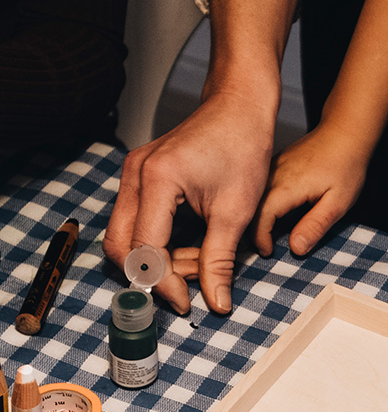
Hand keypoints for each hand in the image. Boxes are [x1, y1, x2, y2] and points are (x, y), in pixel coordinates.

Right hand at [104, 90, 275, 313]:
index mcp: (158, 180)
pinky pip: (137, 221)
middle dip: (154, 274)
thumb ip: (220, 261)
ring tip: (202, 260)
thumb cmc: (243, 147)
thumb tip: (216, 302)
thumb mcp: (237, 211)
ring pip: (127, 236)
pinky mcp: (139, 176)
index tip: (187, 303)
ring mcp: (132, 174)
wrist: (239, 108)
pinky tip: (194, 244)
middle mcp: (135, 175)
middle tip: (192, 285)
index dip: (164, 283)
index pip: (146, 250)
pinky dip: (160, 241)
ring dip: (159, 259)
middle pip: (121, 246)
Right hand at [253, 123, 369, 257]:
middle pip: (250, 208)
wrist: (345, 133)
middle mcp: (273, 175)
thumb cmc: (345, 166)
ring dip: (253, 216)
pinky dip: (257, 203)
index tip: (269, 252)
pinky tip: (268, 213)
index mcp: (286, 186)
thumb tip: (296, 248)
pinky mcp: (274, 164)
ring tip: (263, 234)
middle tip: (263, 247)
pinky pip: (258, 187)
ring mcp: (271, 167)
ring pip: (251, 197)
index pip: (260, 218)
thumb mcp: (338, 203)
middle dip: (251, 231)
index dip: (260, 239)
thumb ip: (315, 225)